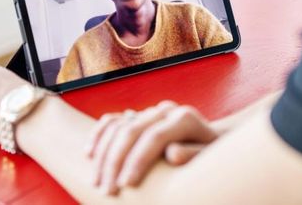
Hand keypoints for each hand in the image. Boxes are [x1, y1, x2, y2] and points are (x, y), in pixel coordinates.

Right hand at [87, 100, 218, 194]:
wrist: (212, 146)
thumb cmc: (213, 158)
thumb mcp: (211, 159)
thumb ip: (194, 154)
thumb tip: (172, 153)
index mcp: (184, 118)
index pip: (154, 137)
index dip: (137, 161)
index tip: (126, 186)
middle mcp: (165, 111)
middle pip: (131, 130)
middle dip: (114, 162)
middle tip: (106, 191)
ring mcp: (149, 113)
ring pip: (117, 126)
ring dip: (102, 154)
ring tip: (96, 182)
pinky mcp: (138, 117)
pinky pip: (112, 121)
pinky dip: (98, 135)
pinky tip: (89, 155)